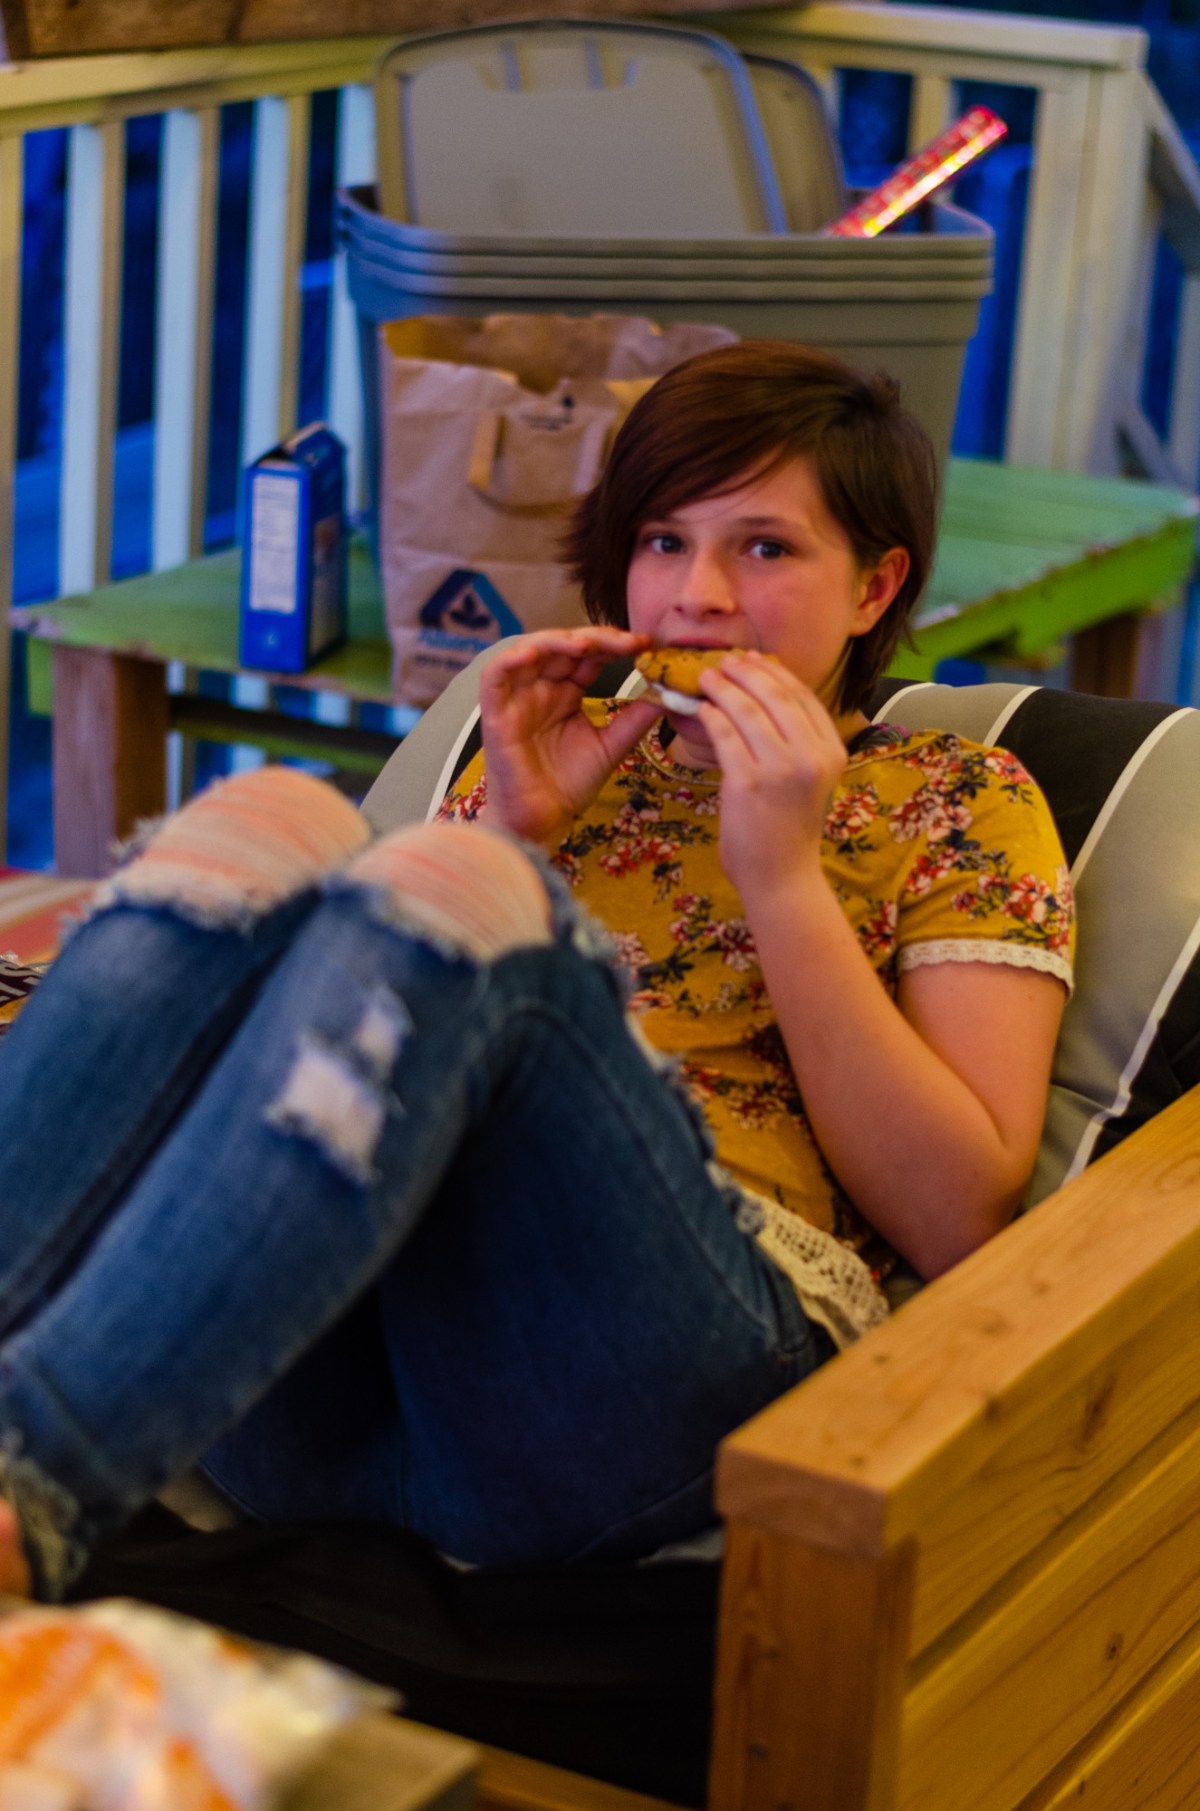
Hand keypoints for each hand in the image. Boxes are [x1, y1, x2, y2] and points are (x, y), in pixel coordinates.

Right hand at [480, 628, 659, 842]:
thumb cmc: (569, 785)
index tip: (647, 644)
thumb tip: (668, 693)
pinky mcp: (495, 713)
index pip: (590, 655)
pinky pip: (494, 676)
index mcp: (566, 692)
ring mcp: (517, 698)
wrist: (542, 822)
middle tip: (629, 642)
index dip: (615, 644)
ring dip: (557, 640)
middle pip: (565, 646)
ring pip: (530, 651)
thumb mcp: (611, 746)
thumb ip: (635, 718)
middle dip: (597, 638)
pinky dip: (510, 659)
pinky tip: (533, 653)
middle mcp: (541, 687)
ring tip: (587, 644)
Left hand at [695, 652, 847, 899]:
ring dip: (724, 688)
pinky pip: (725, 736)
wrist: (781, 876)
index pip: (803, 696)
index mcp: (833, 751)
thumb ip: (797, 741)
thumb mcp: (809, 779)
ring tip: (707, 677)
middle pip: (776, 696)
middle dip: (747, 671)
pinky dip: (712, 717)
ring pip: (748, 711)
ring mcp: (780, 769)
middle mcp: (812, 756)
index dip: (774, 672)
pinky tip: (703, 708)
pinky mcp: (748, 783)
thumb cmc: (789, 828)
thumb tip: (765, 694)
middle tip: (723, 660)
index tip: (752, 659)